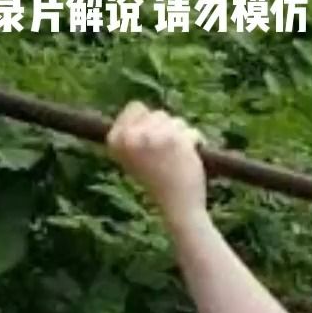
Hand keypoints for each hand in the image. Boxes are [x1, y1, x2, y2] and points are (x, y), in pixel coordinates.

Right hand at [104, 101, 208, 223]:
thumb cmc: (157, 182)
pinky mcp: (175, 140)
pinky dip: (196, 143)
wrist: (176, 205)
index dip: (150, 121)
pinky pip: (191, 131)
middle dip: (167, 130)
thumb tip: (139, 107)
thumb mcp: (132, 156)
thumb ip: (133, 133)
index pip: (135, 107)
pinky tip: (190, 158)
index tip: (154, 142)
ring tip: (177, 157)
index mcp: (115, 139)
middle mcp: (130, 136)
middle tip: (167, 154)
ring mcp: (152, 136)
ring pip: (175, 121)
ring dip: (182, 136)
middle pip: (157, 113)